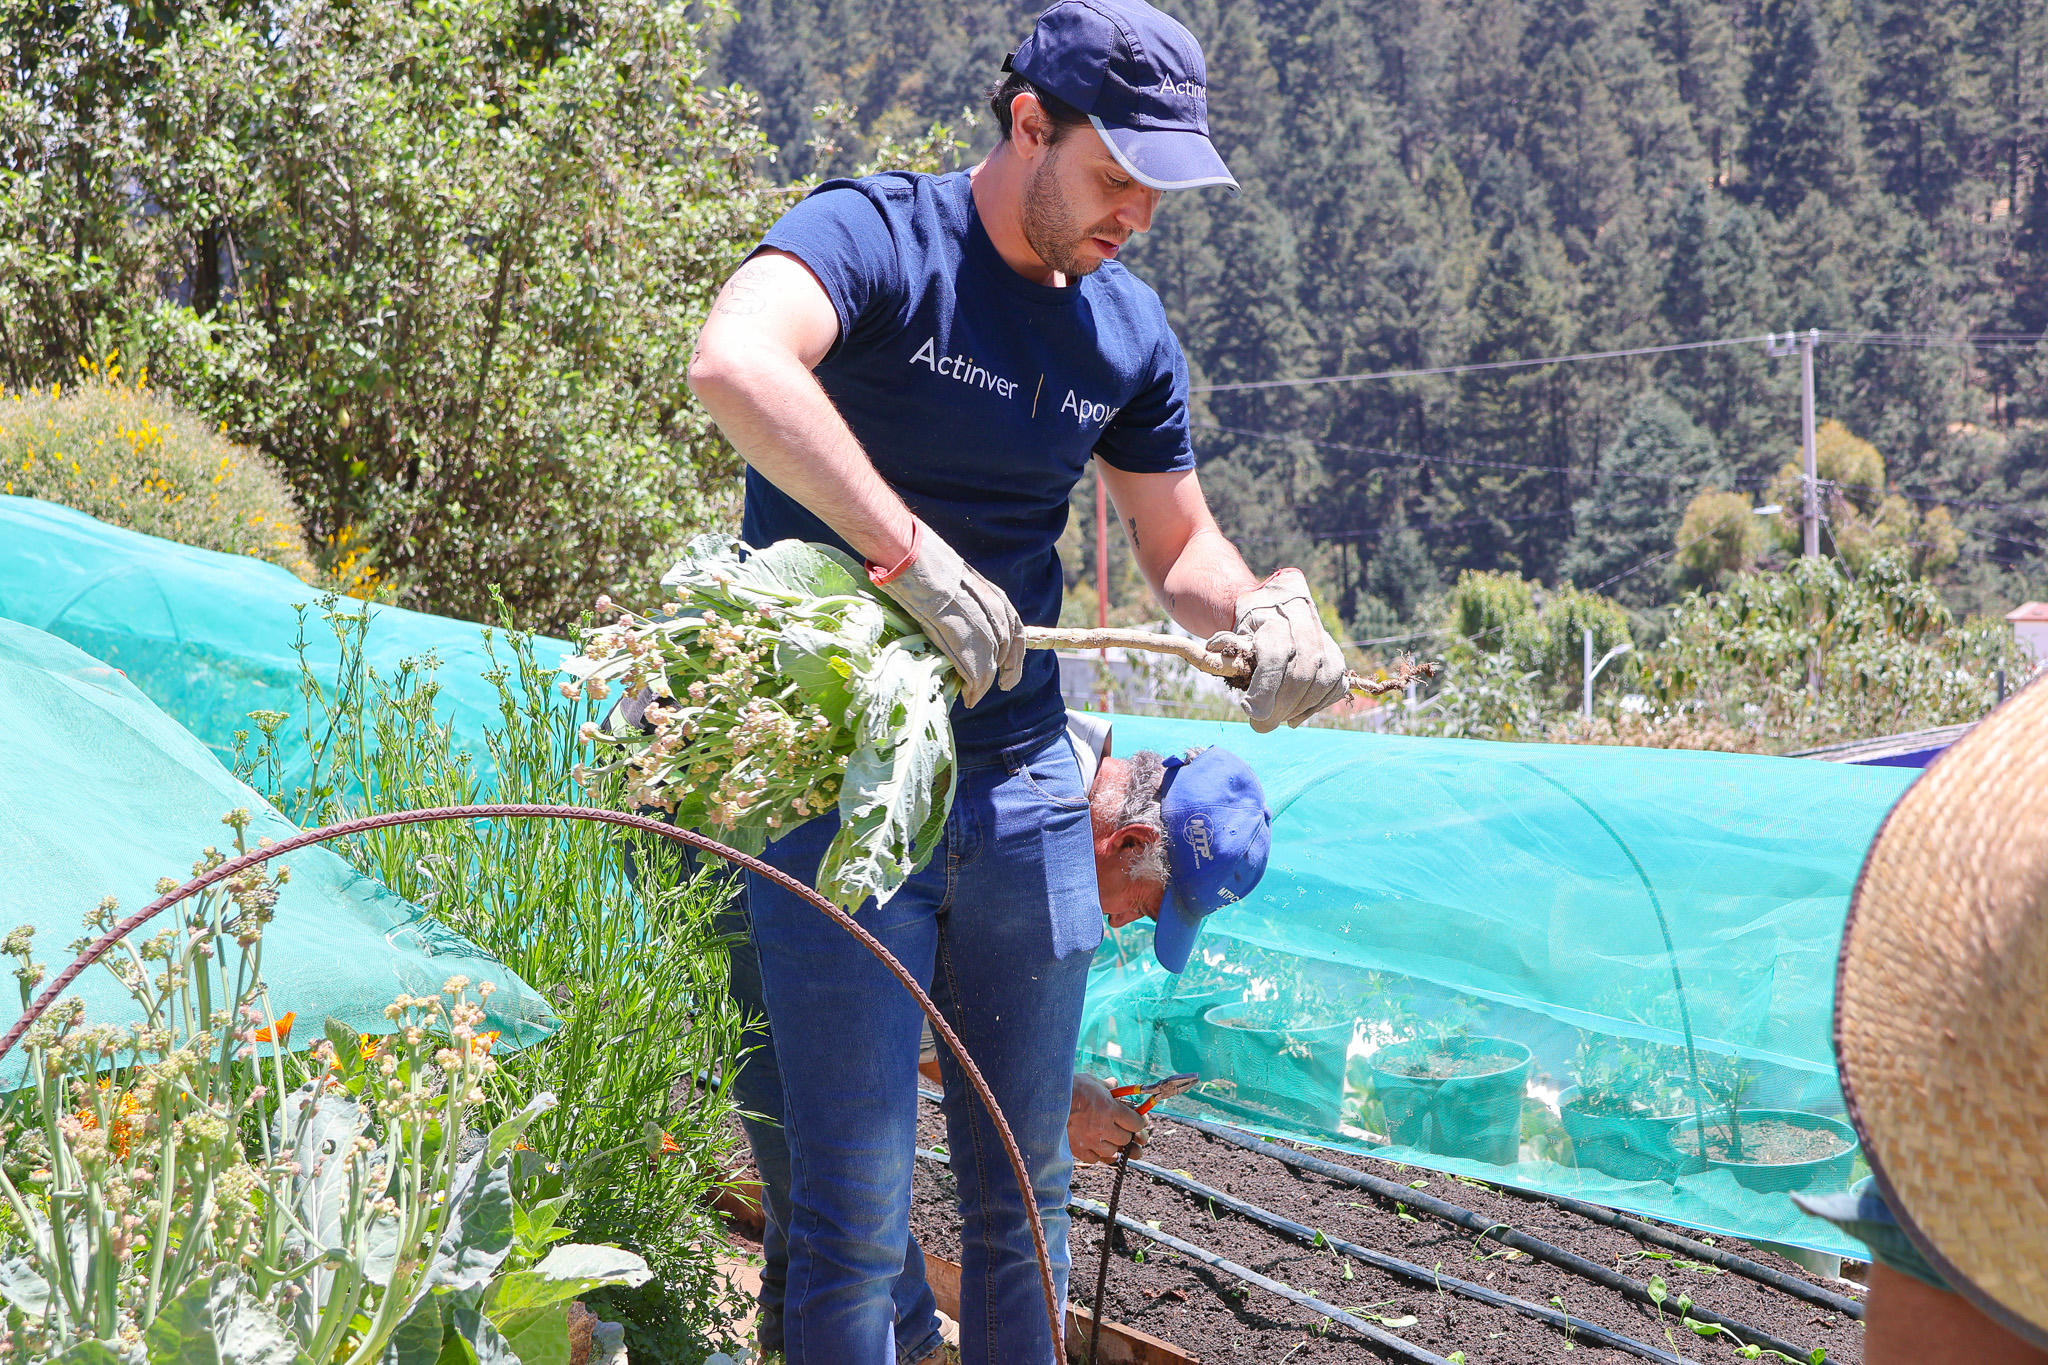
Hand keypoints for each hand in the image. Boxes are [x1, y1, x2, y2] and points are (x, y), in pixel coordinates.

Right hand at [869, 518, 1025, 707]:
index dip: (1014, 654)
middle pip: (1006, 653)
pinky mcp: (969, 648)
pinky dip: (974, 691)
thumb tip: (954, 608)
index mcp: (998, 599)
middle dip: (1002, 671)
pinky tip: (968, 697)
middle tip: (996, 685)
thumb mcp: (957, 580)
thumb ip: (965, 599)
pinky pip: (977, 677)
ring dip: (982, 684)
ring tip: (974, 694)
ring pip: (990, 668)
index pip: (1016, 633)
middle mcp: (998, 617)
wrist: (917, 565)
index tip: (1009, 669)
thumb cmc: (927, 564)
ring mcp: (985, 633)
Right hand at [1069, 1074, 1146, 1164]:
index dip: (1139, 1122)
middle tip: (1126, 1130)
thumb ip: (1106, 1086)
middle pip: (1126, 1139)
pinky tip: (1097, 1148)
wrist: (1044, 1100)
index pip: (1136, 1123)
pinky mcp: (1078, 1150)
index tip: (1138, 1120)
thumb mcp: (1090, 1081)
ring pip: (1113, 1152)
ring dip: (1114, 1146)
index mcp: (1109, 1108)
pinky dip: (1099, 1155)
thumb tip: (1115, 1084)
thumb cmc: (1068, 1087)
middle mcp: (1103, 1127)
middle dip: (1129, 1135)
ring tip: (1111, 1139)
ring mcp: (1091, 1141)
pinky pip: (1095, 1160)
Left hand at [1216, 568, 1348, 732]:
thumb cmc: (1255, 625)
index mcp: (1277, 624)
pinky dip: (1313, 708)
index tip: (1250, 711)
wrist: (1283, 604)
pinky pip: (1332, 690)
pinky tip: (1294, 715)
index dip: (1264, 690)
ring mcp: (1327, 646)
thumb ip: (1228, 644)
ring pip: (1318, 686)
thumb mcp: (1238, 630)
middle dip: (1278, 708)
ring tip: (1276, 718)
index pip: (1275, 659)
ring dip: (1295, 710)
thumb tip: (1210, 648)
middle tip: (1260, 724)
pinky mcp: (1337, 660)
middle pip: (1299, 678)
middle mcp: (1307, 632)